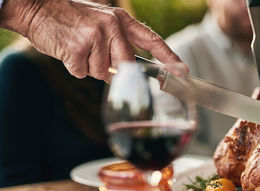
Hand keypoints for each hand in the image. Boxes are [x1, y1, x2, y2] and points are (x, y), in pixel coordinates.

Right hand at [0, 0, 187, 80]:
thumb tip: (127, 72)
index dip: (169, 57)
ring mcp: (96, 36)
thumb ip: (117, 45)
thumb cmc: (71, 22)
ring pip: (102, 73)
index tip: (183, 70)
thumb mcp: (100, 24)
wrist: (37, 8)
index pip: (152, 40)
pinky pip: (83, 73)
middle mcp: (112, 26)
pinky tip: (68, 51)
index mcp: (121, 19)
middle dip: (110, 68)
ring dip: (89, 67)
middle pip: (126, 65)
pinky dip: (74, 67)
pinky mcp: (79, 48)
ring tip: (77, 47)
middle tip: (92, 52)